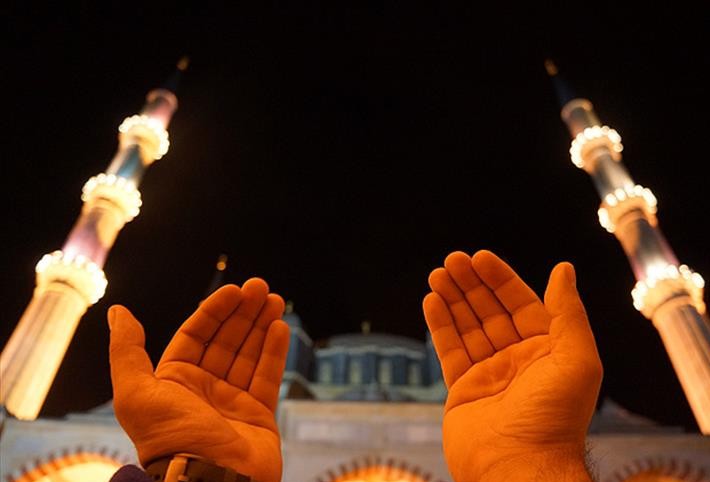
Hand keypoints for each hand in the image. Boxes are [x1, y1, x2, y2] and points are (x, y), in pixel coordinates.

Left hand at [108, 279, 289, 481]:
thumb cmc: (171, 439)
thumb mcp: (136, 393)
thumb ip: (127, 351)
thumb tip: (117, 310)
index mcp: (174, 382)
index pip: (196, 335)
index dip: (214, 311)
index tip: (234, 290)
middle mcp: (203, 390)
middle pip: (226, 341)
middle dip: (243, 312)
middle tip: (261, 287)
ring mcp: (232, 402)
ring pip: (250, 354)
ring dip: (262, 325)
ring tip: (275, 300)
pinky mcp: (258, 415)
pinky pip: (267, 377)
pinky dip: (274, 352)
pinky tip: (280, 327)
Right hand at [423, 250, 601, 481]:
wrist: (519, 468)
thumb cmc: (554, 418)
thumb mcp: (575, 359)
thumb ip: (568, 313)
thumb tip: (564, 269)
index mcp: (546, 351)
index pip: (521, 304)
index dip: (501, 279)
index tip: (480, 257)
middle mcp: (517, 360)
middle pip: (490, 311)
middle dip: (471, 285)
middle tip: (452, 260)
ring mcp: (489, 375)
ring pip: (467, 327)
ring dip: (452, 299)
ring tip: (437, 274)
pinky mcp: (463, 390)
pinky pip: (450, 351)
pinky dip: (440, 326)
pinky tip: (431, 301)